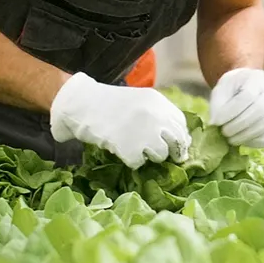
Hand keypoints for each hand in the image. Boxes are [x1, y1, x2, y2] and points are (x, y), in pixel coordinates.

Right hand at [49, 73, 190, 167]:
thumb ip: (158, 113)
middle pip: (177, 141)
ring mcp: (144, 133)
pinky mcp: (131, 149)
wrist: (83, 104)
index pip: (180, 124)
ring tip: (139, 150)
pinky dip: (133, 161)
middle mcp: (156, 117)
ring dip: (152, 156)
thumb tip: (177, 137)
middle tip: (170, 158)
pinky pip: (140, 163)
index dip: (180, 136)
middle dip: (174, 151)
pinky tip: (124, 152)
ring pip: (161, 154)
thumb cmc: (109, 103)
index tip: (178, 145)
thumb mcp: (140, 99)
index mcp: (159, 102)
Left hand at [208, 68, 263, 147]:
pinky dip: (260, 142)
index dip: (231, 111)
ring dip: (247, 134)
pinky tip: (244, 141)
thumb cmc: (232, 90)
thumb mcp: (221, 90)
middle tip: (224, 132)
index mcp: (256, 79)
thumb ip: (217, 104)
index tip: (216, 122)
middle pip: (260, 109)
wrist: (247, 89)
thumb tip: (215, 123)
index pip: (248, 95)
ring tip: (231, 139)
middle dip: (239, 124)